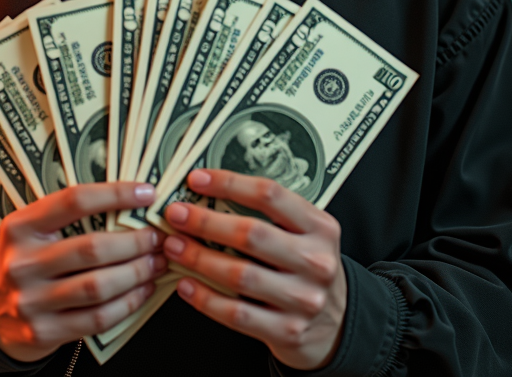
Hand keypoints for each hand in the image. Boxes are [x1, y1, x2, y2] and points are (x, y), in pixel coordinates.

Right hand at [0, 182, 166, 361]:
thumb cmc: (27, 260)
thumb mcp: (33, 230)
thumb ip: (71, 216)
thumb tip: (132, 201)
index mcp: (20, 226)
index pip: (74, 201)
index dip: (116, 194)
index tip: (147, 193)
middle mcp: (22, 263)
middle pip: (92, 248)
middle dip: (135, 242)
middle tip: (158, 237)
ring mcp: (31, 301)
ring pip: (98, 286)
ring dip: (137, 273)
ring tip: (156, 261)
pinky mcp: (43, 332)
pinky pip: (97, 318)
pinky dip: (128, 302)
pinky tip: (142, 289)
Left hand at [163, 169, 346, 370]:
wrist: (337, 324)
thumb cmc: (307, 268)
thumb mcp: (304, 234)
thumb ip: (270, 214)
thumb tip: (209, 193)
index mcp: (319, 227)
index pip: (270, 195)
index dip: (229, 184)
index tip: (197, 180)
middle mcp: (315, 261)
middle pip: (251, 234)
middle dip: (206, 222)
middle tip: (176, 215)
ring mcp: (303, 299)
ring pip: (240, 275)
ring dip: (198, 258)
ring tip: (174, 247)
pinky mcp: (287, 332)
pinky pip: (236, 314)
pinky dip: (205, 299)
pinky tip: (186, 285)